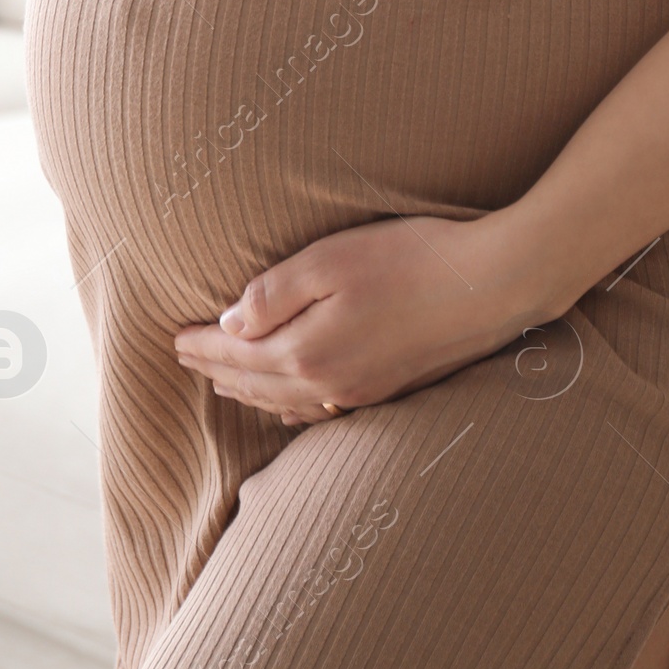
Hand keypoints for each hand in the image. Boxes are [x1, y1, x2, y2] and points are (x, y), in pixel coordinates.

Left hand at [174, 213, 540, 426]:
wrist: (494, 285)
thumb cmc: (412, 259)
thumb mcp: (331, 260)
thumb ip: (274, 293)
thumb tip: (230, 322)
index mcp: (307, 352)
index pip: (236, 352)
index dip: (202, 345)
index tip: (173, 339)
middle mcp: (329, 384)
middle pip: (256, 382)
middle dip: (217, 370)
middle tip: (187, 359)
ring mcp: (362, 393)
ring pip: (287, 402)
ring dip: (250, 390)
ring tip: (223, 379)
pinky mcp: (391, 390)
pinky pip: (321, 409)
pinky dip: (291, 406)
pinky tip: (289, 402)